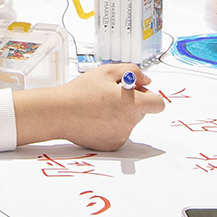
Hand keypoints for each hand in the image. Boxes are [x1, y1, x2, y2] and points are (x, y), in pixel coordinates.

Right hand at [15, 63, 167, 153]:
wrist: (59, 113)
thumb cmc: (80, 92)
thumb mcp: (107, 72)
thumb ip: (132, 72)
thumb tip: (146, 81)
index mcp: (131, 104)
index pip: (157, 104)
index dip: (149, 96)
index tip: (139, 92)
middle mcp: (129, 123)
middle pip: (142, 112)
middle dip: (132, 102)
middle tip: (112, 95)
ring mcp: (120, 136)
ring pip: (129, 122)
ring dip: (121, 114)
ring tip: (99, 106)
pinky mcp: (112, 145)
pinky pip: (119, 132)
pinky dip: (112, 125)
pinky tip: (96, 118)